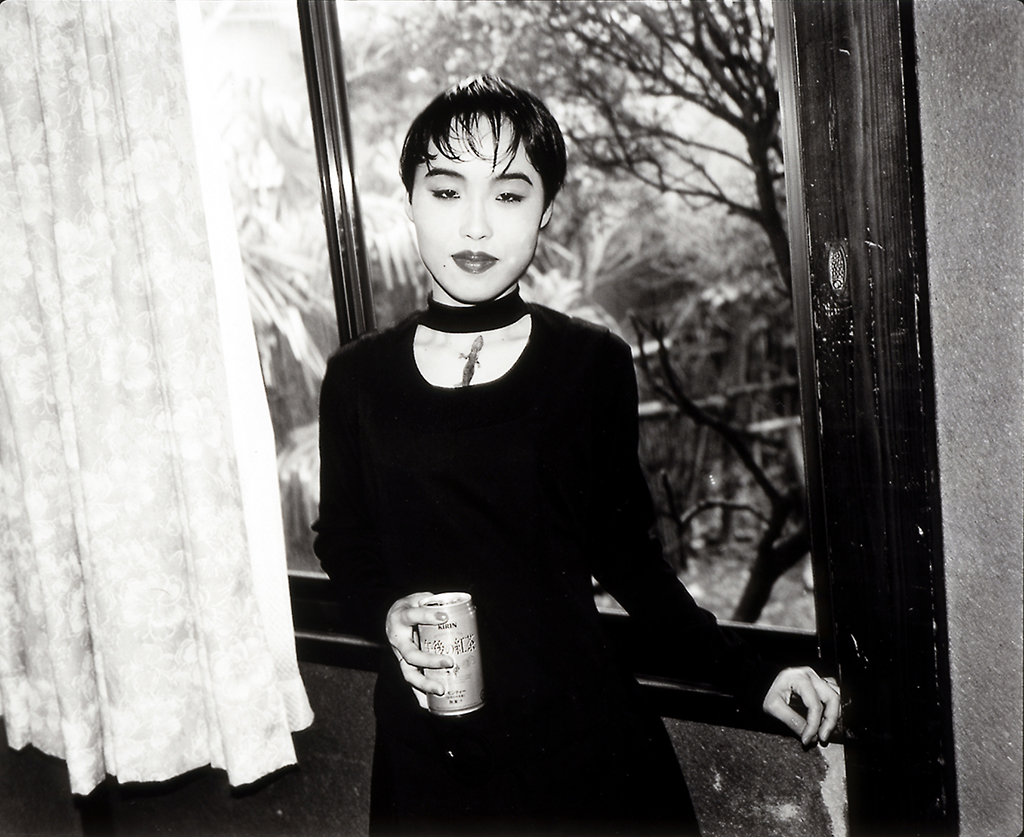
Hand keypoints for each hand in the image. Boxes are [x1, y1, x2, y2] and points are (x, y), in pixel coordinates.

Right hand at [386, 592, 453, 709]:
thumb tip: (462, 608)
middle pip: (411, 654)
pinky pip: (412, 682)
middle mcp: (397, 639)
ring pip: (409, 673)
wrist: (392, 614)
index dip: (427, 615)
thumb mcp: (420, 599)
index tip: (444, 616)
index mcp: (401, 618)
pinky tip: (429, 706)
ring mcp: (400, 655)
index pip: (413, 616)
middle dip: (430, 661)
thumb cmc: (411, 606)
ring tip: (441, 690)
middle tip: (449, 662)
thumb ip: (438, 603)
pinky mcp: (405, 666)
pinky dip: (419, 696)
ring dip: (425, 684)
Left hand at [762, 666, 840, 746]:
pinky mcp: (816, 682)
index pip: (815, 705)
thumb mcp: (773, 707)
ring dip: (834, 714)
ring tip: (824, 729)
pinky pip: (832, 692)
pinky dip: (832, 706)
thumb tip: (809, 735)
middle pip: (832, 698)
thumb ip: (792, 721)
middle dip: (830, 721)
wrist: (760, 682)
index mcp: (799, 678)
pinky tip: (825, 718)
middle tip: (822, 737)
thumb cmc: (764, 691)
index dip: (814, 726)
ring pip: (835, 695)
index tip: (808, 739)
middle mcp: (810, 675)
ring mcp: (815, 677)